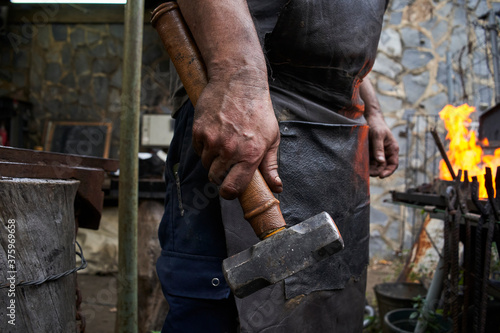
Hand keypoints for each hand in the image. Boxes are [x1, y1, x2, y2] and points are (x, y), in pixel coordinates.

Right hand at [192, 66, 281, 199]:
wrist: (238, 81)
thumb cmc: (258, 110)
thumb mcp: (272, 137)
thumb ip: (271, 165)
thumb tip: (276, 187)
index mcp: (250, 155)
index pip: (232, 188)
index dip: (229, 193)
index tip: (229, 191)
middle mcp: (230, 150)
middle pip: (215, 178)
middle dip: (220, 176)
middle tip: (227, 165)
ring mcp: (212, 141)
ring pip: (206, 164)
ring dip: (212, 160)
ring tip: (223, 145)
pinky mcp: (199, 131)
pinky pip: (198, 149)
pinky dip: (204, 147)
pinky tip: (215, 134)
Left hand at [367, 114, 398, 177]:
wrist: (369, 119)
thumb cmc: (377, 126)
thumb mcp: (378, 136)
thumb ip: (379, 149)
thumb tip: (381, 161)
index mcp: (392, 149)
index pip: (393, 164)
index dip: (388, 172)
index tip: (381, 176)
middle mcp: (386, 153)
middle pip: (383, 167)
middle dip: (377, 171)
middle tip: (368, 173)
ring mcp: (378, 154)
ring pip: (376, 166)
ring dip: (370, 169)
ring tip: (363, 170)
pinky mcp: (371, 153)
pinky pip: (369, 162)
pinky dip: (366, 165)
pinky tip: (361, 166)